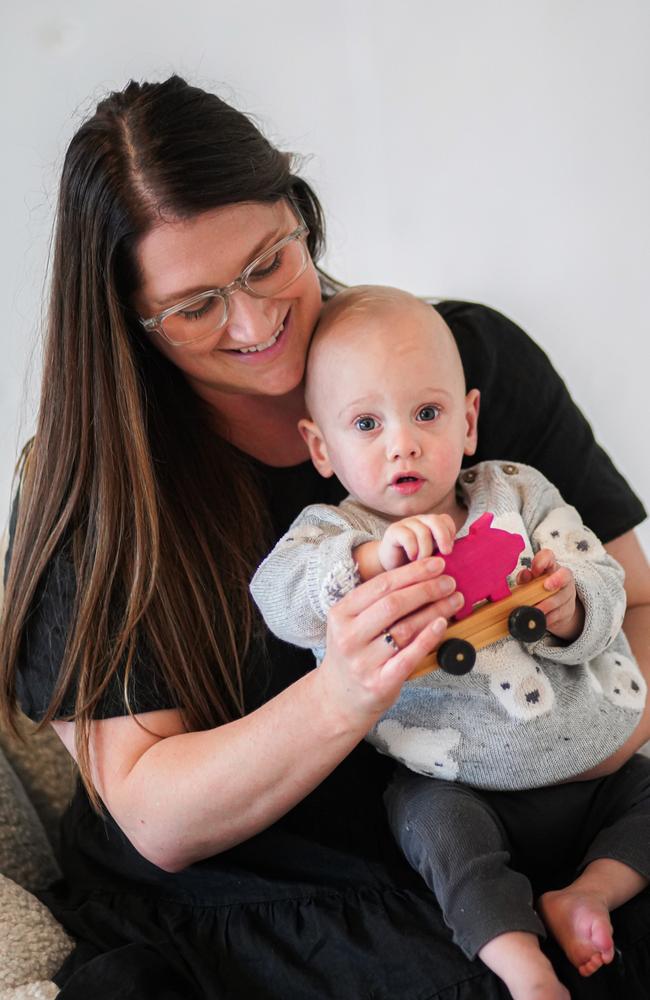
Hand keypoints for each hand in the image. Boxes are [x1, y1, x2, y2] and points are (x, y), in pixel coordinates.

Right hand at [320, 556, 463, 729]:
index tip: (436, 564)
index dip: (412, 573)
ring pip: (405, 629)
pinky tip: (442, 624)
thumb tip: (420, 575)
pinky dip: (428, 637)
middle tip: (449, 582)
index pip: (381, 585)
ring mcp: (363, 661)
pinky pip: (409, 655)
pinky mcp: (380, 682)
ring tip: (453, 600)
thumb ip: (376, 602)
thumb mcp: (351, 623)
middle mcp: (349, 637)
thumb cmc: (354, 653)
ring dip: (435, 611)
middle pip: (393, 604)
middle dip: (426, 589)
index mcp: (340, 614)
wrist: (339, 698)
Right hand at [378, 514, 455, 570]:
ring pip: (422, 531)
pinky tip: (412, 559)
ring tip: (423, 563)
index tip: (450, 550)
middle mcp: (420, 521)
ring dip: (426, 550)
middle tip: (446, 553)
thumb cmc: (415, 565)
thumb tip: (464, 560)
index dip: (450, 533)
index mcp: (432, 525)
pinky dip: (413, 549)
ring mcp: (406, 524)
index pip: (446, 520)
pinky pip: (407, 536)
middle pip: (435, 520)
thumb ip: (445, 554)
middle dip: (443, 537)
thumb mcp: (434, 559)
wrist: (392, 570)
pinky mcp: (394, 530)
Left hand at [517, 548, 583, 640]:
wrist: (555, 608)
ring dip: (547, 605)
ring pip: (560, 599)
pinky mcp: (568, 611)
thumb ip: (525, 578)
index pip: (548, 556)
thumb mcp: (530, 582)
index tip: (534, 570)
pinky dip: (548, 619)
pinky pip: (559, 615)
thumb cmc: (538, 590)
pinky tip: (540, 620)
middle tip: (546, 587)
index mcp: (550, 567)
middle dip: (556, 580)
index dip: (542, 561)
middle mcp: (563, 578)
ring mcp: (567, 595)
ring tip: (535, 610)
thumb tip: (524, 575)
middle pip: (565, 575)